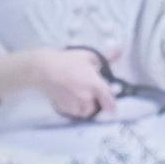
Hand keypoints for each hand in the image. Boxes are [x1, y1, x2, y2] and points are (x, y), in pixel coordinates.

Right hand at [0, 48, 117, 120]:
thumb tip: (120, 51)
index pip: (109, 101)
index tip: (112, 107)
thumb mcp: (88, 55)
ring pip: (85, 112)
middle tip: (91, 95)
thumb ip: (106, 57)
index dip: (112, 106)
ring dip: (85, 107)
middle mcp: (87, 99)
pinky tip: (70, 98)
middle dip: (96, 103)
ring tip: (80, 97)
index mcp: (96, 85)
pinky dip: (74, 108)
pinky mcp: (64, 108)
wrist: (44, 69)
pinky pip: (74, 112)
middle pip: (96, 108)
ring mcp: (75, 105)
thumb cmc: (67, 60)